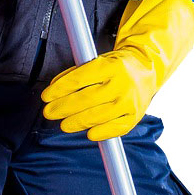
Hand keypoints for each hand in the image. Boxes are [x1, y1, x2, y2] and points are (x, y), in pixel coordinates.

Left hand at [39, 0, 193, 140]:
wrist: (147, 70)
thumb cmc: (117, 66)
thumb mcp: (98, 61)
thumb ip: (76, 73)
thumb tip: (54, 87)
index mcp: (110, 65)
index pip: (79, 79)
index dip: (59, 89)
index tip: (46, 96)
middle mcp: (122, 83)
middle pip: (85, 100)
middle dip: (62, 108)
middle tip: (49, 112)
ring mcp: (129, 102)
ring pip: (96, 116)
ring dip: (75, 122)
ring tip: (63, 124)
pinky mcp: (134, 116)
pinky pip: (113, 129)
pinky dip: (99, 132)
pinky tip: (87, 132)